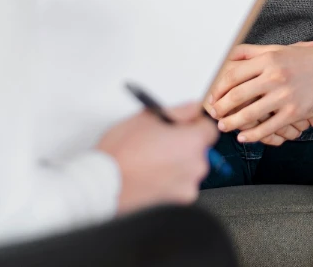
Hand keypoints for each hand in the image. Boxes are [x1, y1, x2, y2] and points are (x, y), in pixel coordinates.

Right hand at [96, 103, 217, 212]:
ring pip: (189, 168)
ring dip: (177, 163)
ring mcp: (188, 186)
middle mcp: (196, 166)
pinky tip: (151, 175)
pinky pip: (180, 185)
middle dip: (184, 143)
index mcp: (192, 142)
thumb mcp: (147, 118)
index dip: (195, 123)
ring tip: (151, 160)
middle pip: (199, 149)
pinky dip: (170, 181)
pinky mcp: (178, 202)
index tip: (183, 124)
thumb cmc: (121, 153)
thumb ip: (177, 111)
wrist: (103, 184)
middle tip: (161, 141)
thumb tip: (192, 108)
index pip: (209, 128)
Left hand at [206, 42, 312, 143]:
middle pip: (237, 95)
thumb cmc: (307, 59)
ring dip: (232, 123)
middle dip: (221, 107)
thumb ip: (254, 53)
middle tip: (213, 114)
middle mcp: (275, 76)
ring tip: (224, 126)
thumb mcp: (280, 50)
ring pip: (249, 114)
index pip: (233, 74)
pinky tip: (244, 137)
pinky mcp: (294, 112)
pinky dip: (252, 135)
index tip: (211, 95)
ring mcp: (284, 95)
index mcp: (269, 59)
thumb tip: (229, 55)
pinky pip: (267, 128)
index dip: (218, 87)